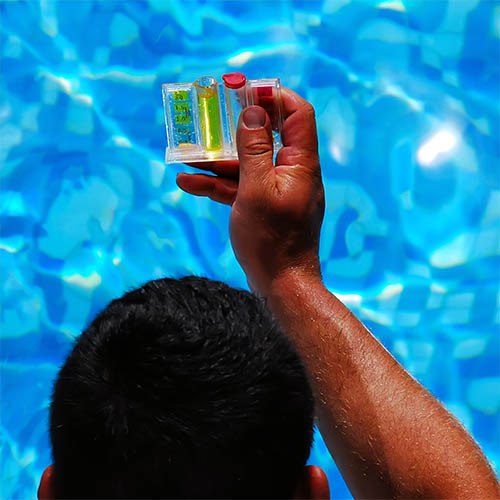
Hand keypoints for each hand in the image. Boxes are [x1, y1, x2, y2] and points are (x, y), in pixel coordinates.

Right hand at [176, 88, 324, 295]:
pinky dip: (218, 185)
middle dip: (235, 128)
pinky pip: (241, 188)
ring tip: (185, 158)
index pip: (297, 114)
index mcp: (300, 163)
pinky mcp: (264, 207)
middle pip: (266, 137)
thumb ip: (253, 149)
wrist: (281, 284)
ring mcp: (277, 191)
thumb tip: (253, 112)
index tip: (246, 91)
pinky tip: (188, 182)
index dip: (274, 97)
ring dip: (218, 161)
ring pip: (248, 165)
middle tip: (210, 116)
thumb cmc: (271, 239)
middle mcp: (292, 173)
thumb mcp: (256, 189)